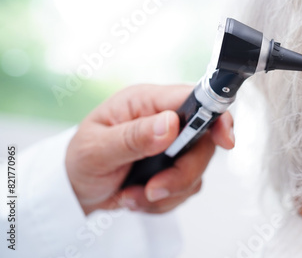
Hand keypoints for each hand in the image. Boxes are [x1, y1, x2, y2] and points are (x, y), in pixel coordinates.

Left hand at [65, 84, 234, 214]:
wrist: (76, 190)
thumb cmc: (80, 161)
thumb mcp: (96, 148)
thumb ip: (134, 136)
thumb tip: (171, 124)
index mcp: (146, 102)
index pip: (195, 99)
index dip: (215, 116)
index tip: (225, 140)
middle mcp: (164, 120)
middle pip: (203, 142)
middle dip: (182, 173)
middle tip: (153, 189)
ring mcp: (173, 146)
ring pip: (197, 170)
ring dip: (167, 192)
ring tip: (132, 195)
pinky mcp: (174, 169)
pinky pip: (186, 189)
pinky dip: (163, 202)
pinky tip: (136, 198)